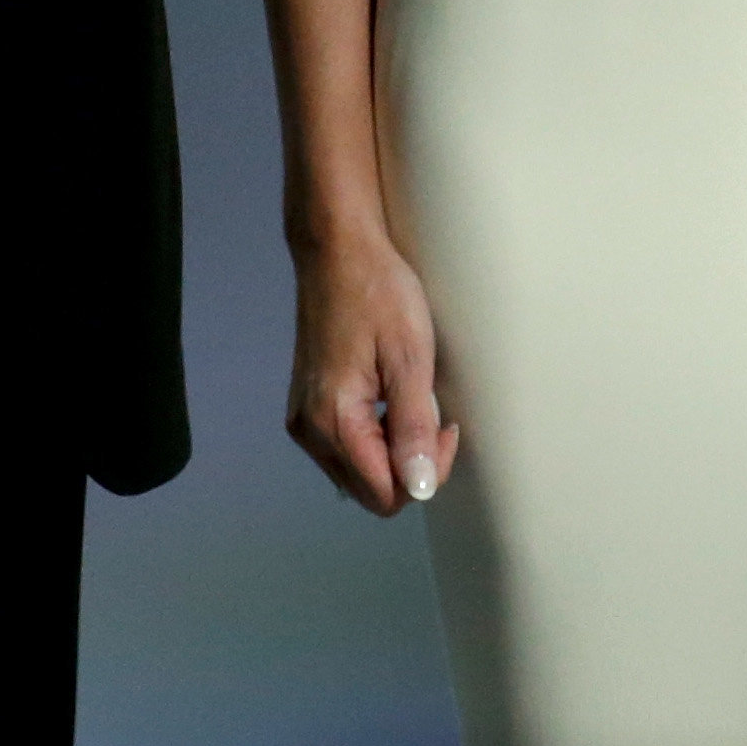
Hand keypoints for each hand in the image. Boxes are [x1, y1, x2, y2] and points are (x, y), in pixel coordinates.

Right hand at [287, 233, 460, 518]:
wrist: (336, 251)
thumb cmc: (379, 293)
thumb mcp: (410, 358)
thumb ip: (414, 427)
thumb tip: (421, 489)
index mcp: (334, 420)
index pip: (386, 494)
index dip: (424, 473)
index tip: (443, 426)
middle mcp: (309, 430)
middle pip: (370, 492)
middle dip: (409, 467)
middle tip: (432, 417)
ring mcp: (303, 420)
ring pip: (358, 473)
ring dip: (392, 452)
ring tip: (410, 401)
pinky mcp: (306, 408)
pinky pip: (346, 449)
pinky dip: (374, 438)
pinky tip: (388, 400)